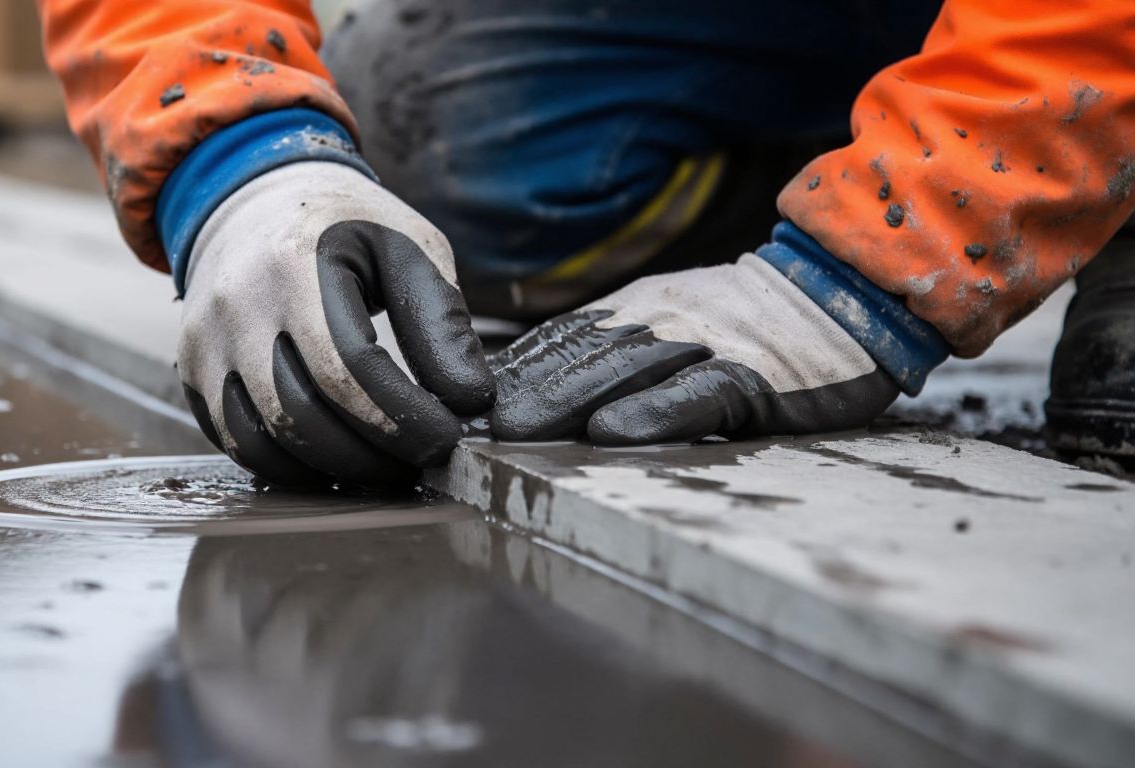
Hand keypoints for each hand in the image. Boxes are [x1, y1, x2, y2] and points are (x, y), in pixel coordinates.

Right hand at [178, 162, 493, 486]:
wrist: (256, 200)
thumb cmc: (345, 228)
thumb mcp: (409, 248)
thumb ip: (441, 322)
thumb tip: (470, 401)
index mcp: (294, 263)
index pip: (345, 367)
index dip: (400, 418)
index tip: (444, 438)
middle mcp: (237, 305)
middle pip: (302, 413)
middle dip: (371, 453)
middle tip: (418, 460)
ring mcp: (205, 342)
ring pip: (264, 440)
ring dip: (332, 469)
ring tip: (383, 465)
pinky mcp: (192, 372)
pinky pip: (236, 443)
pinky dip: (289, 467)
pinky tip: (334, 460)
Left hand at [490, 254, 898, 443]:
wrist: (840, 293)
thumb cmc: (747, 324)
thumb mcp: (670, 322)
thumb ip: (614, 348)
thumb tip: (536, 384)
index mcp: (637, 310)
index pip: (558, 340)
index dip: (508, 374)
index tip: (458, 406)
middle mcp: (661, 320)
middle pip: (578, 357)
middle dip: (519, 394)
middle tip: (467, 429)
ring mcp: (708, 345)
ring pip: (624, 371)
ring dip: (564, 402)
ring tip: (515, 434)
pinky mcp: (755, 375)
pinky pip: (699, 393)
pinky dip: (655, 413)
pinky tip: (614, 433)